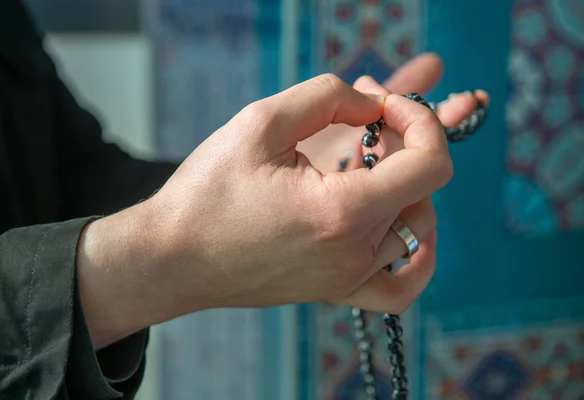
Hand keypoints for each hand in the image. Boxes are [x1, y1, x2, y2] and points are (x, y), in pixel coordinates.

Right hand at [77, 73, 472, 347]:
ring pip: (416, 225)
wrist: (171, 259)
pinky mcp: (335, 291)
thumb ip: (327, 97)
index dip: (420, 121)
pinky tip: (406, 231)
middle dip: (403, 142)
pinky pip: (400, 287)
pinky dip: (417, 256)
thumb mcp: (260, 122)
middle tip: (364, 122)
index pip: (431, 163)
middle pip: (423, 188)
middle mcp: (355, 253)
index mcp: (342, 211)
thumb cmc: (206, 194)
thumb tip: (372, 103)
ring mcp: (347, 279)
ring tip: (365, 165)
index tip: (384, 105)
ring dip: (404, 184)